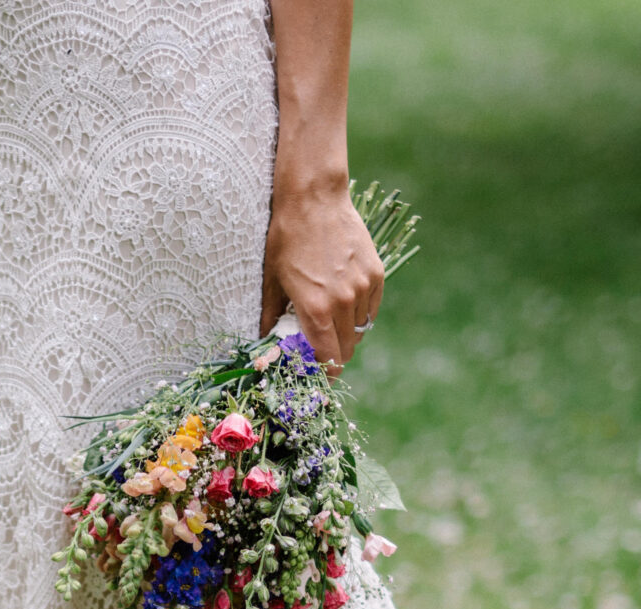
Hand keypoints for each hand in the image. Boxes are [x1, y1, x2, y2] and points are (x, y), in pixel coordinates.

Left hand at [261, 183, 383, 371]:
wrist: (314, 198)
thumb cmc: (286, 238)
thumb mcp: (272, 280)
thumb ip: (271, 316)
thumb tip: (265, 343)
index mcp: (316, 309)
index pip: (329, 359)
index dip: (326, 374)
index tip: (321, 378)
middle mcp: (344, 302)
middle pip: (347, 349)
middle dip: (334, 355)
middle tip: (320, 348)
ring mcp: (363, 287)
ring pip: (361, 330)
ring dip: (347, 333)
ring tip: (331, 321)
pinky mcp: (376, 274)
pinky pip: (371, 309)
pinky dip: (360, 314)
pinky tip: (345, 304)